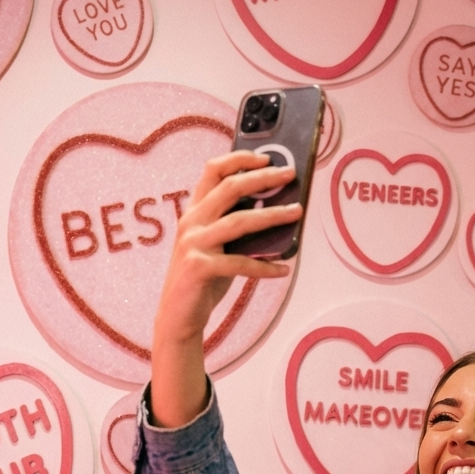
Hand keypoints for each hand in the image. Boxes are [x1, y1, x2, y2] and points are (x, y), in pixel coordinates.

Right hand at [150, 152, 302, 427]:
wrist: (178, 316)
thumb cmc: (204, 280)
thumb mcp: (218, 247)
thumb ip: (236, 228)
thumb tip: (276, 213)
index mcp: (194, 212)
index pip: (212, 171)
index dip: (238, 159)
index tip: (266, 157)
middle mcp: (191, 222)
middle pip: (230, 188)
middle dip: (262, 178)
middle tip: (289, 175)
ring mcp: (193, 244)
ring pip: (239, 221)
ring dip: (272, 216)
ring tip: (296, 213)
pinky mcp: (199, 268)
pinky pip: (240, 263)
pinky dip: (265, 266)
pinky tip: (283, 269)